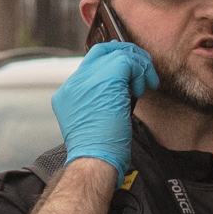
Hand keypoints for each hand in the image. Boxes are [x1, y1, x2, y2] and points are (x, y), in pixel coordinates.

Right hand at [52, 41, 151, 173]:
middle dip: (126, 56)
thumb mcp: (91, 122)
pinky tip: (142, 89)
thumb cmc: (98, 151)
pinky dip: (140, 72)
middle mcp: (73, 83)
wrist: (94, 160)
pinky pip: (127, 62)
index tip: (128, 69)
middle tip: (142, 70)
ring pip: (116, 54)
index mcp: (67, 93)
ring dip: (138, 67)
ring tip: (145, 84)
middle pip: (101, 52)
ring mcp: (87, 80)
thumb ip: (98, 101)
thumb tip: (121, 90)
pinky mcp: (106, 80)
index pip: (90, 63)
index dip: (111, 60)